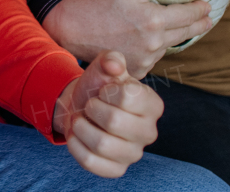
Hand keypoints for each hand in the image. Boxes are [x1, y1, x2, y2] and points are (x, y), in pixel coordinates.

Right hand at [42, 0, 212, 77]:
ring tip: (177, 27)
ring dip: (175, 37)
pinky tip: (152, 40)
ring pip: (169, 47)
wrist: (67, 29)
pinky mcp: (135, 70)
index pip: (190, 16)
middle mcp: (153, 44)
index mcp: (153, 20)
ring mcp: (144, 60)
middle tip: (206, 18)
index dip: (201, 10)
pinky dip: (154, 49)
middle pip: (186, 34)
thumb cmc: (92, 0)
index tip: (207, 5)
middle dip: (199, 24)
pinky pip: (153, 58)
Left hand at [53, 51, 162, 177]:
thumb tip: (113, 65)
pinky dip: (76, 146)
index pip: (129, 97)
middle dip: (92, 108)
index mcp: (153, 105)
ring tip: (82, 120)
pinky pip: (91, 162)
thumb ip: (110, 59)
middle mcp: (149, 132)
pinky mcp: (116, 169)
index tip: (103, 91)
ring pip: (101, 144)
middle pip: (114, 121)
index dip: (106, 91)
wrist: (80, 106)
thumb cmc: (98, 86)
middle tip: (90, 106)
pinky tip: (78, 136)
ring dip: (81, 127)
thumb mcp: (104, 67)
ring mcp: (134, 154)